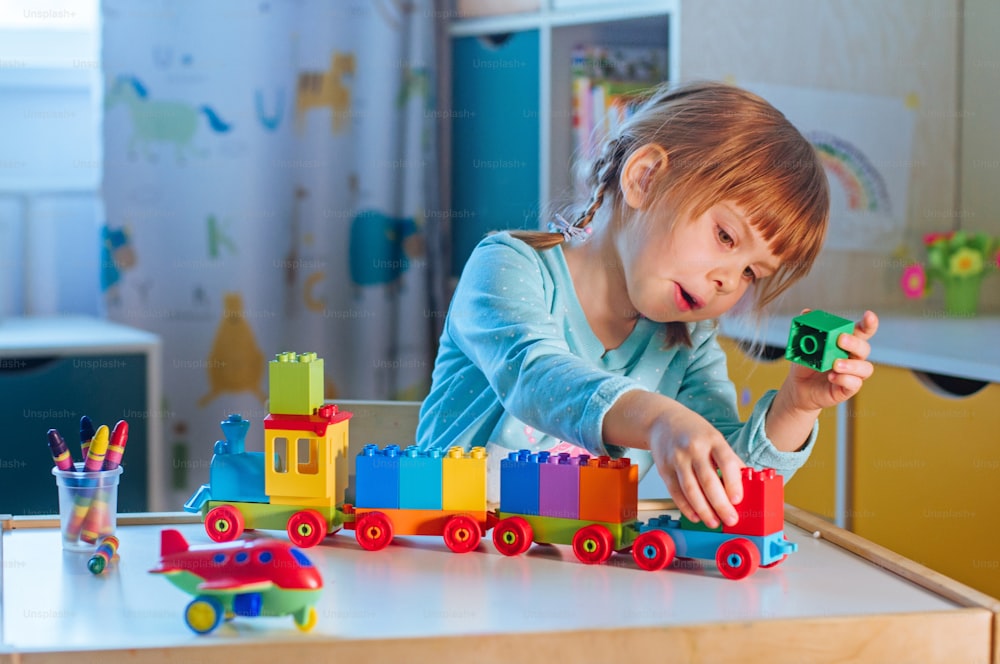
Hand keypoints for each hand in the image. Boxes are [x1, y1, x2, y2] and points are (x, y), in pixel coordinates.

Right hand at [648, 404, 744, 528]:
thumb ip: (729, 459)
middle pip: (708, 480)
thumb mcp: (715, 438)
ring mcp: (677, 459)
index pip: (726, 462)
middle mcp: (694, 449)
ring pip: (690, 490)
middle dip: (720, 504)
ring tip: (714, 522)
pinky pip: (675, 492)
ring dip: (703, 510)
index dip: (733, 483)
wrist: (663, 421)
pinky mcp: (664, 469)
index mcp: (712, 439)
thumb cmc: (693, 432)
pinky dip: (686, 507)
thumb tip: (745, 483)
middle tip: (730, 519)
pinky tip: (695, 516)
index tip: (738, 500)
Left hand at [785, 310, 878, 411]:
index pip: (862, 331)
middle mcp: (853, 357)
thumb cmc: (806, 364)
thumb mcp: (803, 347)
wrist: (799, 387)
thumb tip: (806, 312)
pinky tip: (832, 377)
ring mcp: (853, 373)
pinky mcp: (848, 388)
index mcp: (846, 343)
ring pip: (865, 368)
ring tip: (835, 364)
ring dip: (851, 364)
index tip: (869, 315)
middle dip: (854, 343)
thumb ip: (807, 331)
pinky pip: (854, 384)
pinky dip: (844, 379)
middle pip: (864, 348)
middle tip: (841, 340)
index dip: (869, 324)